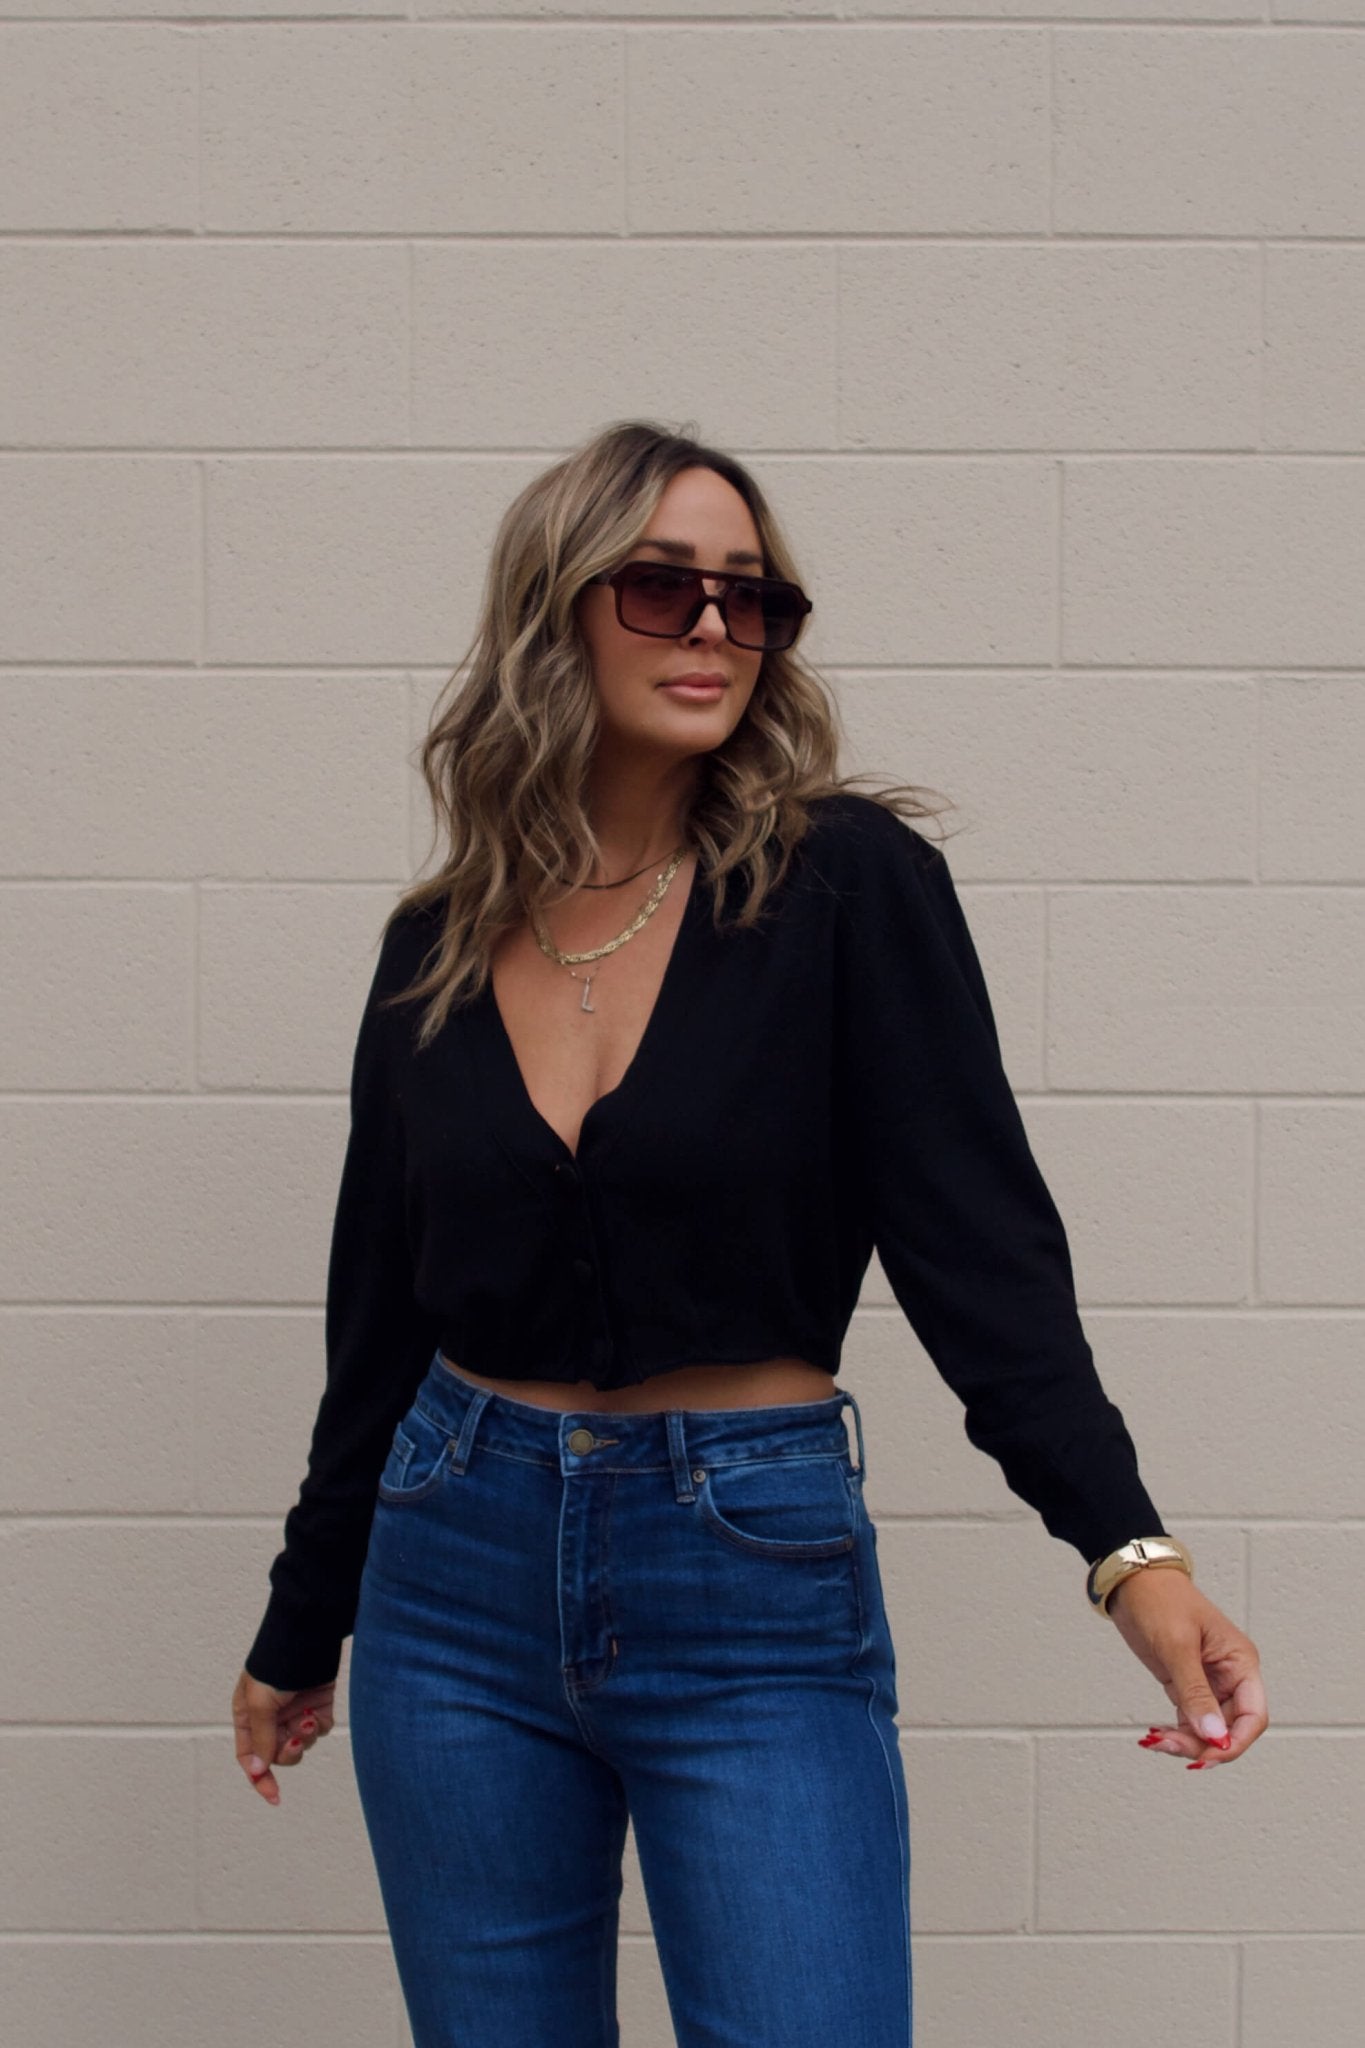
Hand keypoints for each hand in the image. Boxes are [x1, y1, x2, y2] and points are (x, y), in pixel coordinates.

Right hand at [232, 1667, 336, 1804]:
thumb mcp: (259, 1704)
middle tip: (294, 1742)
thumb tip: (258, 1771)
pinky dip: (318, 1726)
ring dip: (304, 1738)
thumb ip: (260, 1739)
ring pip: (300, 1744)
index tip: (274, 1796)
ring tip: (307, 1719)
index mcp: (248, 1716)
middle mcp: (270, 1717)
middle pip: (277, 1754)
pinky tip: (315, 1712)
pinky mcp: (317, 1704)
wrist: (307, 1636)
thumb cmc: (276, 1666)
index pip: (250, 1757)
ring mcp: (294, 1711)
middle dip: (287, 1754)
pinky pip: (319, 1729)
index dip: (260, 1778)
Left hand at [1106, 1568, 1267, 1768]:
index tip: (1209, 1754)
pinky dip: (1176, 1732)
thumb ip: (1195, 1692)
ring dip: (1186, 1742)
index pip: (1253, 1716)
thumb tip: (1214, 1736)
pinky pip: (1190, 1720)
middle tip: (1170, 1745)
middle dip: (1204, 1744)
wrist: (1133, 1581)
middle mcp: (1230, 1676)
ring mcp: (1209, 1682)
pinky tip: (1156, 1735)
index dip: (1235, 1741)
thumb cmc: (1161, 1599)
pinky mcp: (1187, 1685)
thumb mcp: (1178, 1645)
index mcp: (1241, 1662)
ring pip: (1209, 1729)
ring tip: (1157, 1740)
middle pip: (1230, 1729)